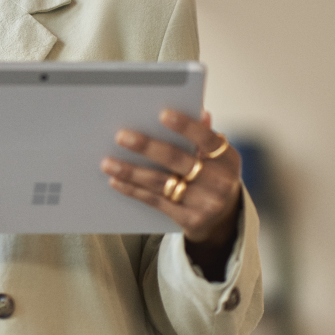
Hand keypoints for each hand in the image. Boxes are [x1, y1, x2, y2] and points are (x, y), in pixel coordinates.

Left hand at [101, 110, 241, 246]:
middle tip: (121, 136)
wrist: (224, 220)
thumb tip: (200, 112)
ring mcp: (205, 204)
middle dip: (146, 147)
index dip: (185, 126)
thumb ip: (205, 136)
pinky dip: (133, 190)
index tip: (162, 114)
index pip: (207, 138)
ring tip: (107, 162)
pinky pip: (155, 201)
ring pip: (161, 183)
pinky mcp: (190, 221)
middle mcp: (219, 182)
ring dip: (131, 171)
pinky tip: (116, 180)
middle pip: (177, 160)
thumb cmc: (213, 176)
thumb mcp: (217, 157)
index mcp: (227, 159)